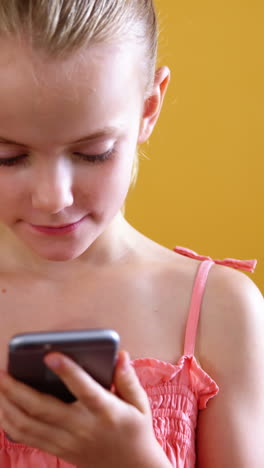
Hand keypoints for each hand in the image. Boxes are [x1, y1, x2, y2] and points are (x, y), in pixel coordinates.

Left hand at [0, 351, 170, 467]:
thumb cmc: (135, 431)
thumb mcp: (140, 404)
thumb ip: (128, 378)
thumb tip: (120, 354)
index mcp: (105, 411)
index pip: (84, 390)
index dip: (67, 372)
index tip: (50, 355)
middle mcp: (83, 427)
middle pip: (43, 409)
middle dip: (17, 389)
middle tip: (3, 371)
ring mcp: (67, 442)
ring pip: (28, 425)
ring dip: (8, 405)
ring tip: (0, 385)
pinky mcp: (58, 450)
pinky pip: (27, 438)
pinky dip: (10, 423)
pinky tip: (3, 407)